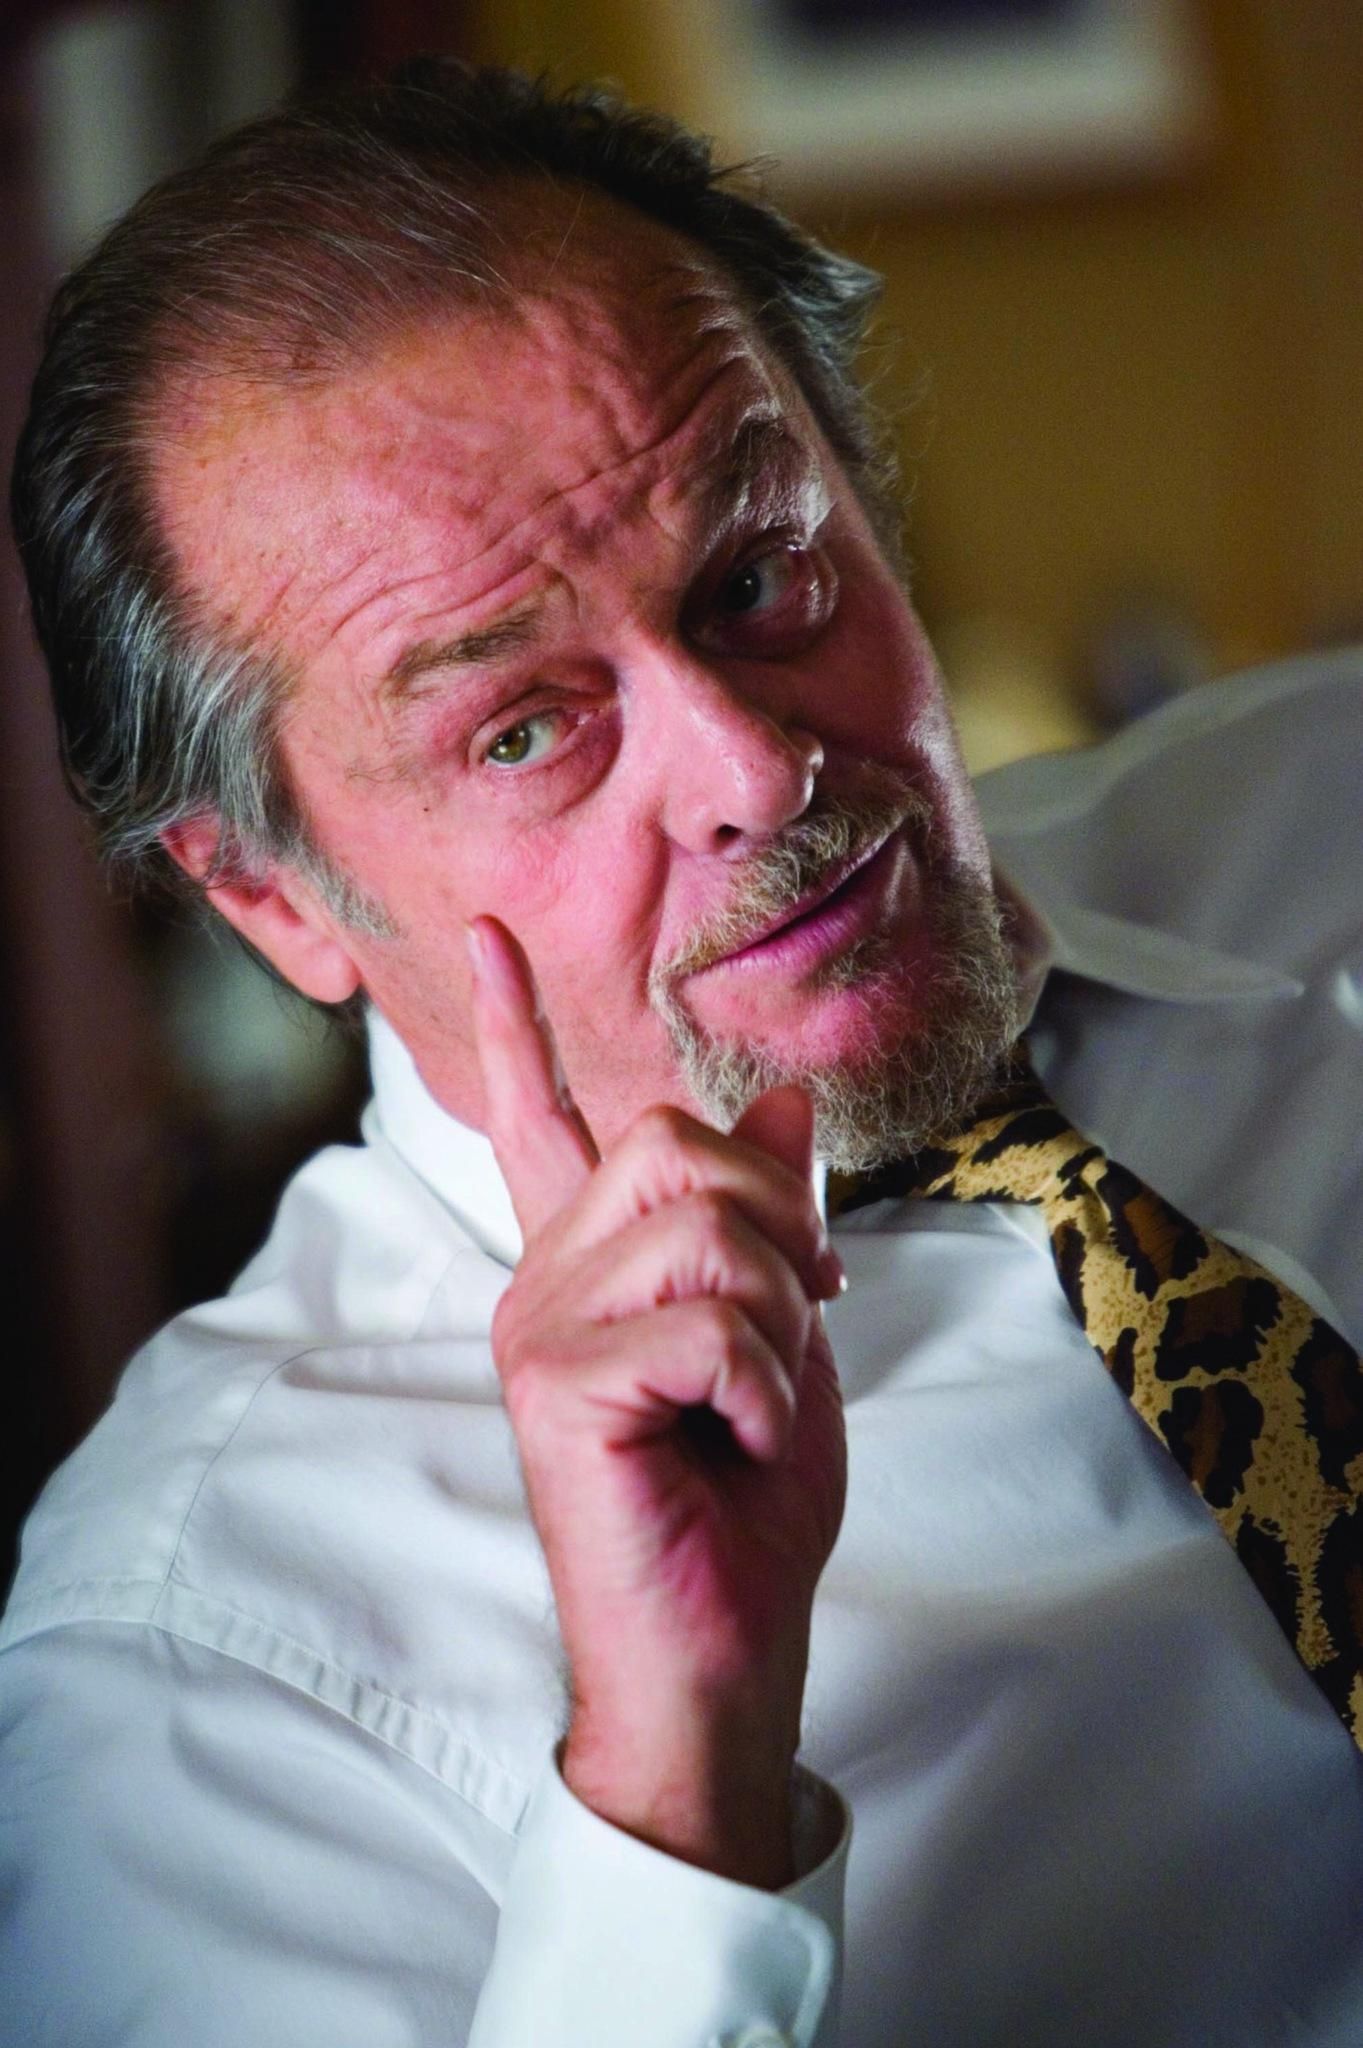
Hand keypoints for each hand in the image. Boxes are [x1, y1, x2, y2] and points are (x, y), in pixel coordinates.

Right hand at [467, 915, 846, 1888]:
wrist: (721, 1654)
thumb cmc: (745, 1504)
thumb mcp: (782, 1335)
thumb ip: (768, 1219)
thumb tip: (783, 1100)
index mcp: (589, 1264)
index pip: (540, 1118)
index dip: (515, 1021)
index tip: (486, 928)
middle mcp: (544, 1279)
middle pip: (678, 1143)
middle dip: (779, 1228)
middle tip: (797, 1321)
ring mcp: (538, 1328)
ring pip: (705, 1226)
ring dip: (779, 1317)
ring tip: (754, 1401)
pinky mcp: (555, 1385)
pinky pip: (707, 1323)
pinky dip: (764, 1385)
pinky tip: (737, 1442)